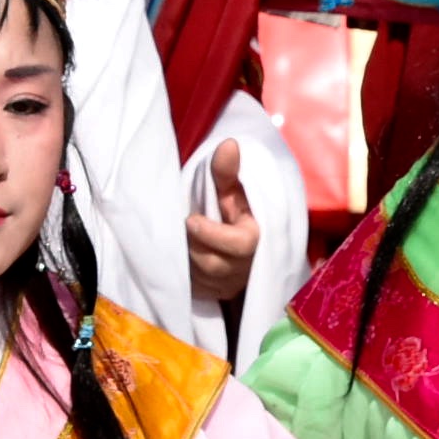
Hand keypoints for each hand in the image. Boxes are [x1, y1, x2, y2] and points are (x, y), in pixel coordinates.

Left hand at [183, 142, 260, 334]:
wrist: (235, 231)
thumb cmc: (233, 206)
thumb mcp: (232, 188)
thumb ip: (227, 171)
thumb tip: (229, 144)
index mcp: (257, 238)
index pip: (240, 245)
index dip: (213, 235)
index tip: (191, 220)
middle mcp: (246, 266)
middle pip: (212, 264)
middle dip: (192, 245)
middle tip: (181, 227)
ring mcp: (230, 283)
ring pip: (200, 278)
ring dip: (185, 258)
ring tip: (181, 238)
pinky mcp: (215, 293)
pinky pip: (193, 288)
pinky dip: (183, 271)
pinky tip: (180, 254)